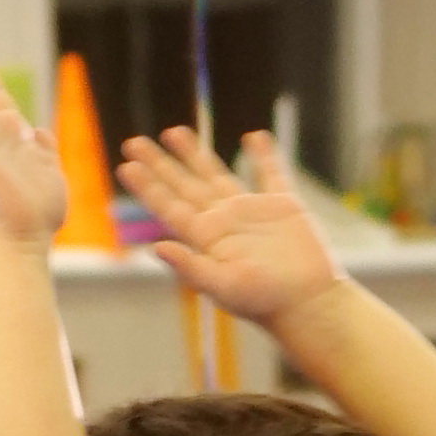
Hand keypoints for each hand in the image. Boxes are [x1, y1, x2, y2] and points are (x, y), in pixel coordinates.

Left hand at [119, 125, 338, 325]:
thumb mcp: (224, 287)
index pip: (170, 206)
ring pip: (216, 174)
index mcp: (207, 239)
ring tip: (173, 131)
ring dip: (195, 154)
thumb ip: (191, 267)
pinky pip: (271, 173)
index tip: (126, 166)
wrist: (308, 303)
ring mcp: (252, 212)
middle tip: (133, 142)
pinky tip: (254, 137)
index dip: (148, 186)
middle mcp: (224, 222)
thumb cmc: (266, 301)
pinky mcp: (283, 207)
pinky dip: (264, 155)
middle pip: (184, 185)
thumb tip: (156, 247)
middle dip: (160, 164)